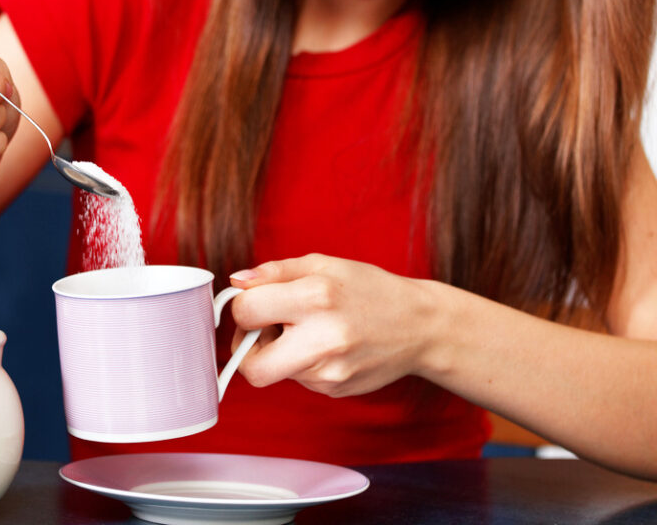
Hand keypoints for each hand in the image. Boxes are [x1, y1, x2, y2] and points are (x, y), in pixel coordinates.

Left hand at [228, 255, 437, 397]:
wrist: (420, 326)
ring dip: (277, 352)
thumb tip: (236, 282)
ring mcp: (330, 372)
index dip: (243, 306)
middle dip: (245, 349)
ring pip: (274, 373)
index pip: (246, 312)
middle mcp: (323, 339)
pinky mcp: (335, 389)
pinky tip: (326, 346)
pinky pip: (298, 379)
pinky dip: (300, 363)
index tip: (255, 302)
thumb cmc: (369, 289)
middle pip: (251, 368)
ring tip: (307, 331)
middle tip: (262, 330)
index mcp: (316, 297)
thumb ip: (275, 272)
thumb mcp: (324, 265)